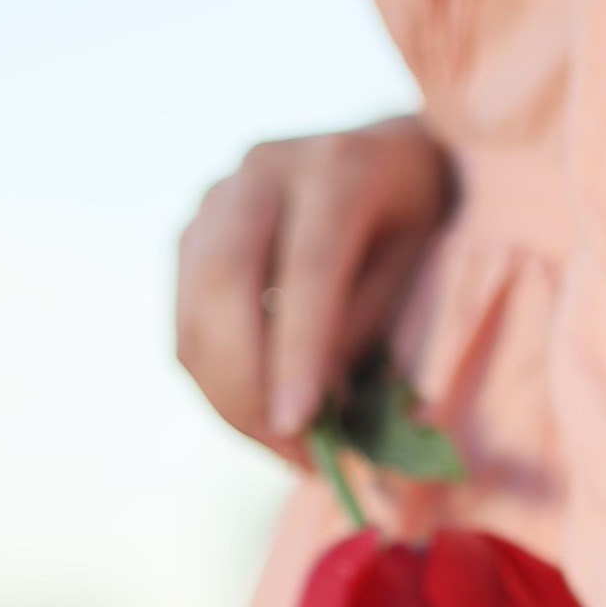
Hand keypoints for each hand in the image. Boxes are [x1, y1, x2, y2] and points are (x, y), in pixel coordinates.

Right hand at [175, 115, 454, 449]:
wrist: (384, 153)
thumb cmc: (416, 217)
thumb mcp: (418, 261)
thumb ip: (361, 323)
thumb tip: (309, 409)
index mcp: (336, 166)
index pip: (304, 268)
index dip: (295, 353)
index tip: (298, 428)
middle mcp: (262, 171)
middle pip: (223, 285)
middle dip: (245, 388)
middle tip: (291, 453)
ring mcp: (216, 201)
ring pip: (193, 316)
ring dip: (228, 400)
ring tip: (285, 449)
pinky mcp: (193, 238)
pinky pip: (187, 328)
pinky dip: (217, 385)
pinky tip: (262, 415)